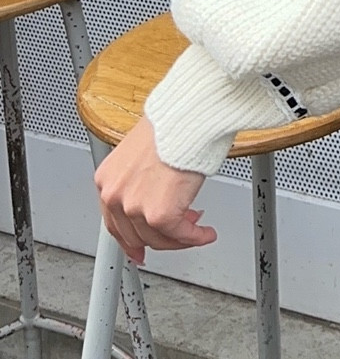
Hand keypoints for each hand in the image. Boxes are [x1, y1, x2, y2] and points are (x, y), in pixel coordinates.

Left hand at [95, 117, 214, 262]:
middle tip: (179, 234)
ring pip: (159, 238)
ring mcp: (135, 208)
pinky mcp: (160, 215)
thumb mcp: (142, 152)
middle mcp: (116, 196)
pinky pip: (181, 234)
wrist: (186, 116)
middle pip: (136, 235)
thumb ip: (140, 179)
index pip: (115, 222)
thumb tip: (156, 195)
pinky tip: (205, 232)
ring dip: (181, 238)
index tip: (139, 249)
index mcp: (108, 179)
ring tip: (198, 229)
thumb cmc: (171, 124)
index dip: (130, 240)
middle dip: (161, 237)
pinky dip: (196, 236)